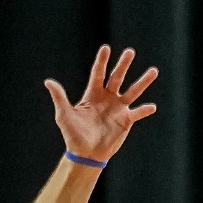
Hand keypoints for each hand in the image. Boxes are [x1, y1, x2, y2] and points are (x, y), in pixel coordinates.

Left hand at [44, 45, 158, 162]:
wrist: (85, 154)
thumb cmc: (73, 135)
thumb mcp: (64, 115)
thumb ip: (59, 97)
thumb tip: (48, 81)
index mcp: (93, 94)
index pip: (98, 73)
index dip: (102, 61)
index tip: (106, 48)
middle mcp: (107, 98)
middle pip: (117, 77)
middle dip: (123, 65)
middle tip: (130, 52)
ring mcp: (118, 109)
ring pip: (132, 91)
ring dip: (143, 82)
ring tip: (154, 71)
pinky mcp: (126, 121)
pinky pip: (138, 113)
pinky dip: (145, 110)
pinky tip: (152, 107)